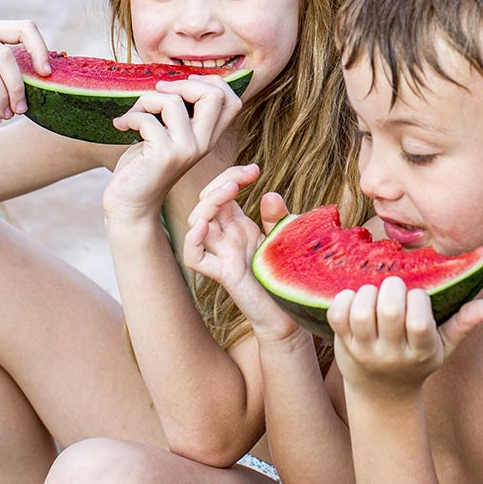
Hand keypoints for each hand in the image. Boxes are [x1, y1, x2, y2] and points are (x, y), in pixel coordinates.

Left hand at [103, 75, 241, 221]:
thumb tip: (172, 80)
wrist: (130, 203)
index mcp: (208, 137)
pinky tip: (122, 127)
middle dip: (181, 83)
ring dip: (145, 101)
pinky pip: (147, 118)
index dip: (211, 82)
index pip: (232, 101)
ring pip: (173, 102)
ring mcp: (186, 150)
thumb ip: (179, 113)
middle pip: (214, 95)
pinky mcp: (164, 155)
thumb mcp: (168, 134)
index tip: (182, 85)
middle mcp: (203, 144)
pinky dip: (129, 117)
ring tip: (134, 115)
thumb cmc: (144, 164)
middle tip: (159, 92)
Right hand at [183, 165, 299, 339]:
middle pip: (206, 202)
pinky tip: (204, 226)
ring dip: (207, 204)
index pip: (223, 192)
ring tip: (228, 193)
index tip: (255, 169)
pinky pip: (195, 258)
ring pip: (196, 224)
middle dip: (220, 183)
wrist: (290, 314)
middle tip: (242, 178)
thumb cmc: (285, 276)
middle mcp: (226, 237)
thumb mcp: (285, 238)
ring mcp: (222, 255)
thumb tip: (269, 193)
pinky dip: (192, 242)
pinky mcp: (224, 274)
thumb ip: (276, 217)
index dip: (232, 175)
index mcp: (238, 225)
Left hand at [328, 276, 482, 394]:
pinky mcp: (343, 344)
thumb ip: (463, 325)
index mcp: (420, 351)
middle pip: (388, 312)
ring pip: (360, 313)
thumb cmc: (417, 361)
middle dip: (391, 289)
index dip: (417, 300)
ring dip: (366, 292)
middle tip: (393, 285)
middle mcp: (391, 352)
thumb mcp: (444, 348)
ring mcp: (364, 350)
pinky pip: (337, 316)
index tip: (417, 294)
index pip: (419, 322)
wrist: (382, 394)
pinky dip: (342, 299)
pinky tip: (354, 297)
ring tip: (374, 291)